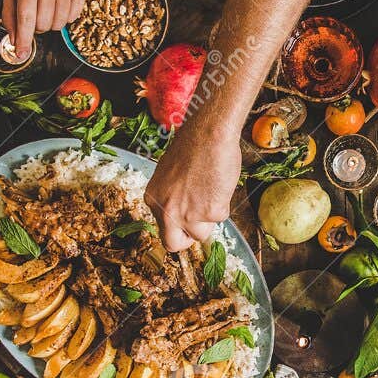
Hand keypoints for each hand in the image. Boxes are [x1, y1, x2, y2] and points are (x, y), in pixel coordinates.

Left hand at [2, 0, 86, 62]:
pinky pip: (73, 18)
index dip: (24, 40)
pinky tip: (60, 3)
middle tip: (37, 13)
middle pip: (43, 25)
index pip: (26, 19)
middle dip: (38, 27)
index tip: (22, 55)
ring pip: (59, 24)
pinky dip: (65, 16)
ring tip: (48, 7)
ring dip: (52, 22)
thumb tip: (15, 42)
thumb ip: (10, 18)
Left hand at [144, 125, 239, 250]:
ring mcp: (188, 214)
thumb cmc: (193, 145)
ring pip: (202, 233)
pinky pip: (221, 217)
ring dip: (210, 217)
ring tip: (212, 191)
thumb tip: (184, 210)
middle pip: (173, 244)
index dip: (177, 228)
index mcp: (153, 199)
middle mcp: (167, 210)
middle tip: (199, 226)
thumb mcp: (170, 174)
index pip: (162, 229)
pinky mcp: (210, 212)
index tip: (187, 223)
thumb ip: (173, 196)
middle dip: (187, 239)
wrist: (209, 133)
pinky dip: (224, 203)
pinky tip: (219, 183)